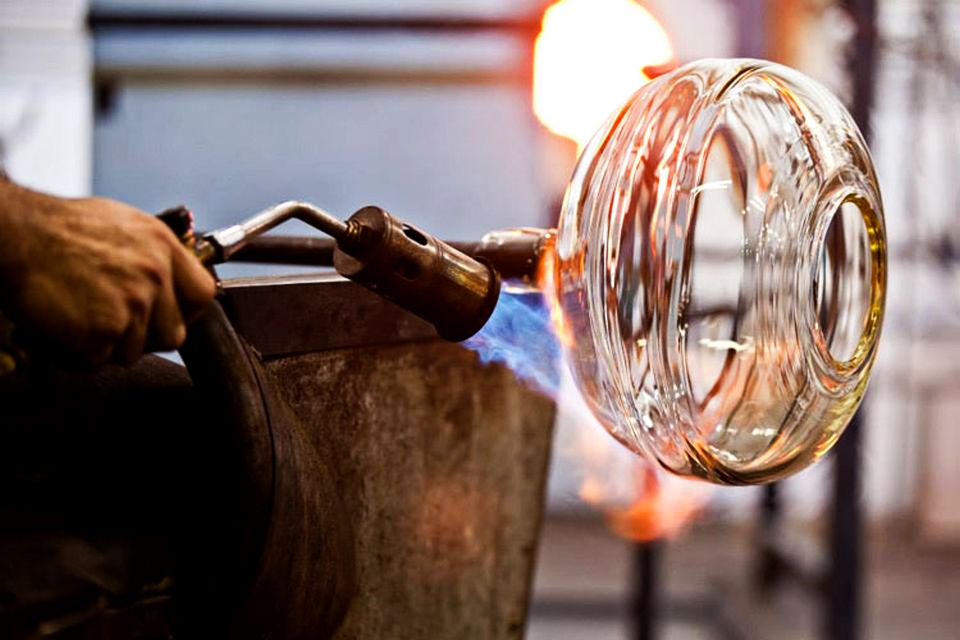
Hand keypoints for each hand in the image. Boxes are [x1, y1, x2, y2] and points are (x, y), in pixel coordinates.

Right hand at [0, 181, 215, 366]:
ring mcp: (133, 304)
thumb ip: (152, 256)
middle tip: (112, 326)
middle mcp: (155, 275)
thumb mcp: (123, 226)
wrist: (16, 235)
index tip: (164, 316)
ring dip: (105, 346)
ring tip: (78, 319)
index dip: (184, 312)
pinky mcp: (105, 329)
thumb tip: (166, 282)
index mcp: (163, 247)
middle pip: (173, 334)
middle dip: (143, 338)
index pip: (202, 295)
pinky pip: (98, 361)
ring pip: (134, 352)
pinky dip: (75, 354)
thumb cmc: (58, 228)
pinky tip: (59, 329)